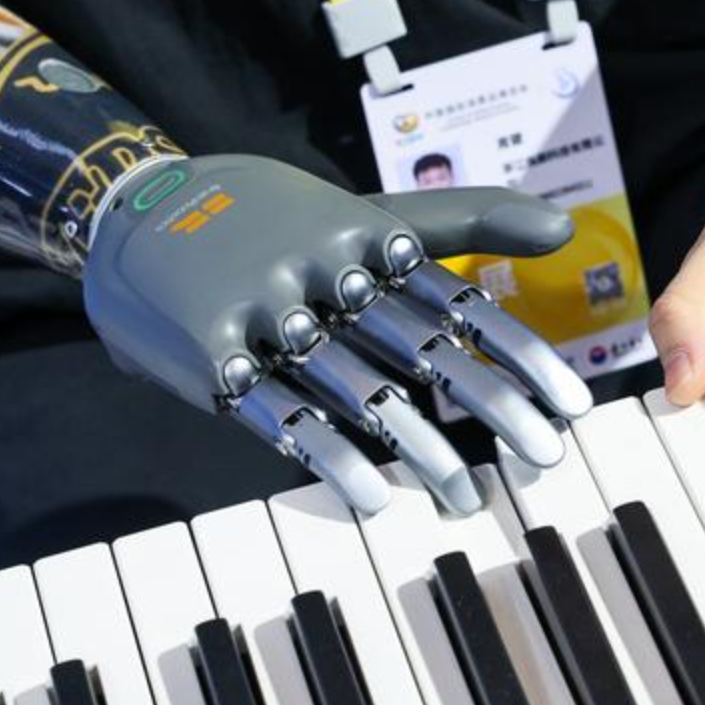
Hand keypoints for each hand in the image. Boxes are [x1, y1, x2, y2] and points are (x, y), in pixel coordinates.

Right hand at [83, 154, 592, 514]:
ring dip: (420, 449)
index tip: (571, 401)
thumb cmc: (274, 219)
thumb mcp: (366, 206)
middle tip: (545, 457)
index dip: (519, 352)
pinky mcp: (213, 357)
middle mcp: (322, 271)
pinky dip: (330, 456)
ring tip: (468, 496)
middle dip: (490, 405)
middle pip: (421, 347)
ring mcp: (265, 313)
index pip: (457, 299)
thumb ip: (468, 216)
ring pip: (358, 389)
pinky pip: (281, 415)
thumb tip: (567, 228)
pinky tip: (375, 497)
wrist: (133, 212)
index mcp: (364, 233)